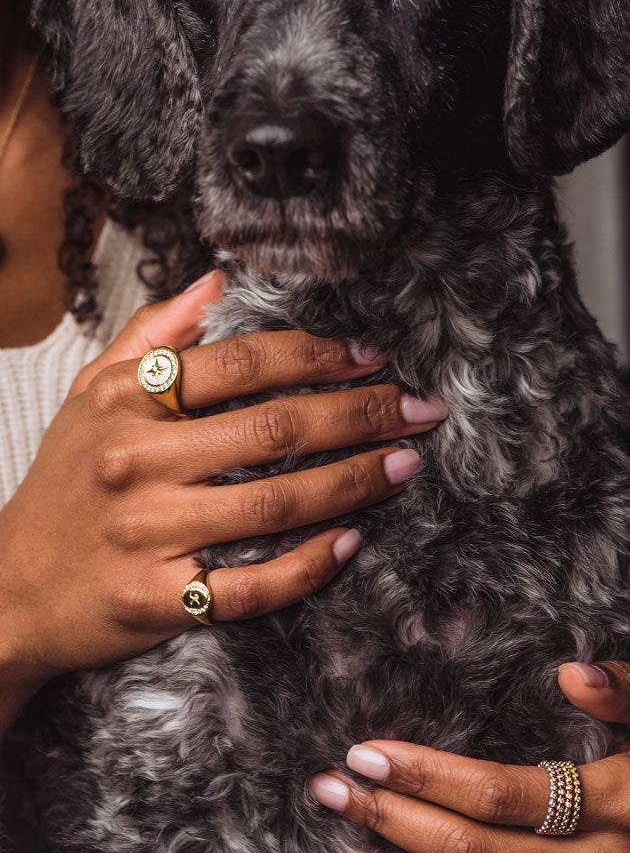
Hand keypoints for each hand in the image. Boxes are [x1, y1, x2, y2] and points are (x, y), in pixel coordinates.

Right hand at [0, 270, 445, 729]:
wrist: (10, 589)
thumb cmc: (63, 483)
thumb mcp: (89, 393)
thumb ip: (153, 333)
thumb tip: (218, 280)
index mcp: (125, 403)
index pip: (241, 363)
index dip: (317, 354)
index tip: (370, 356)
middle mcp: (137, 463)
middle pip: (274, 428)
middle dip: (360, 413)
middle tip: (418, 408)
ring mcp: (147, 536)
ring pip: (276, 503)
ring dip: (354, 481)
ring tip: (404, 463)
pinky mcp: (157, 601)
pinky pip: (250, 587)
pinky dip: (308, 566)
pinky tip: (350, 542)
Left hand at [310, 660, 629, 850]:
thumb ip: (626, 692)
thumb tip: (570, 675)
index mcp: (614, 806)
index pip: (503, 797)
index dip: (430, 777)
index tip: (365, 753)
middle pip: (473, 852)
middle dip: (393, 820)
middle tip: (328, 786)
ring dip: (404, 849)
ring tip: (347, 813)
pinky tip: (399, 841)